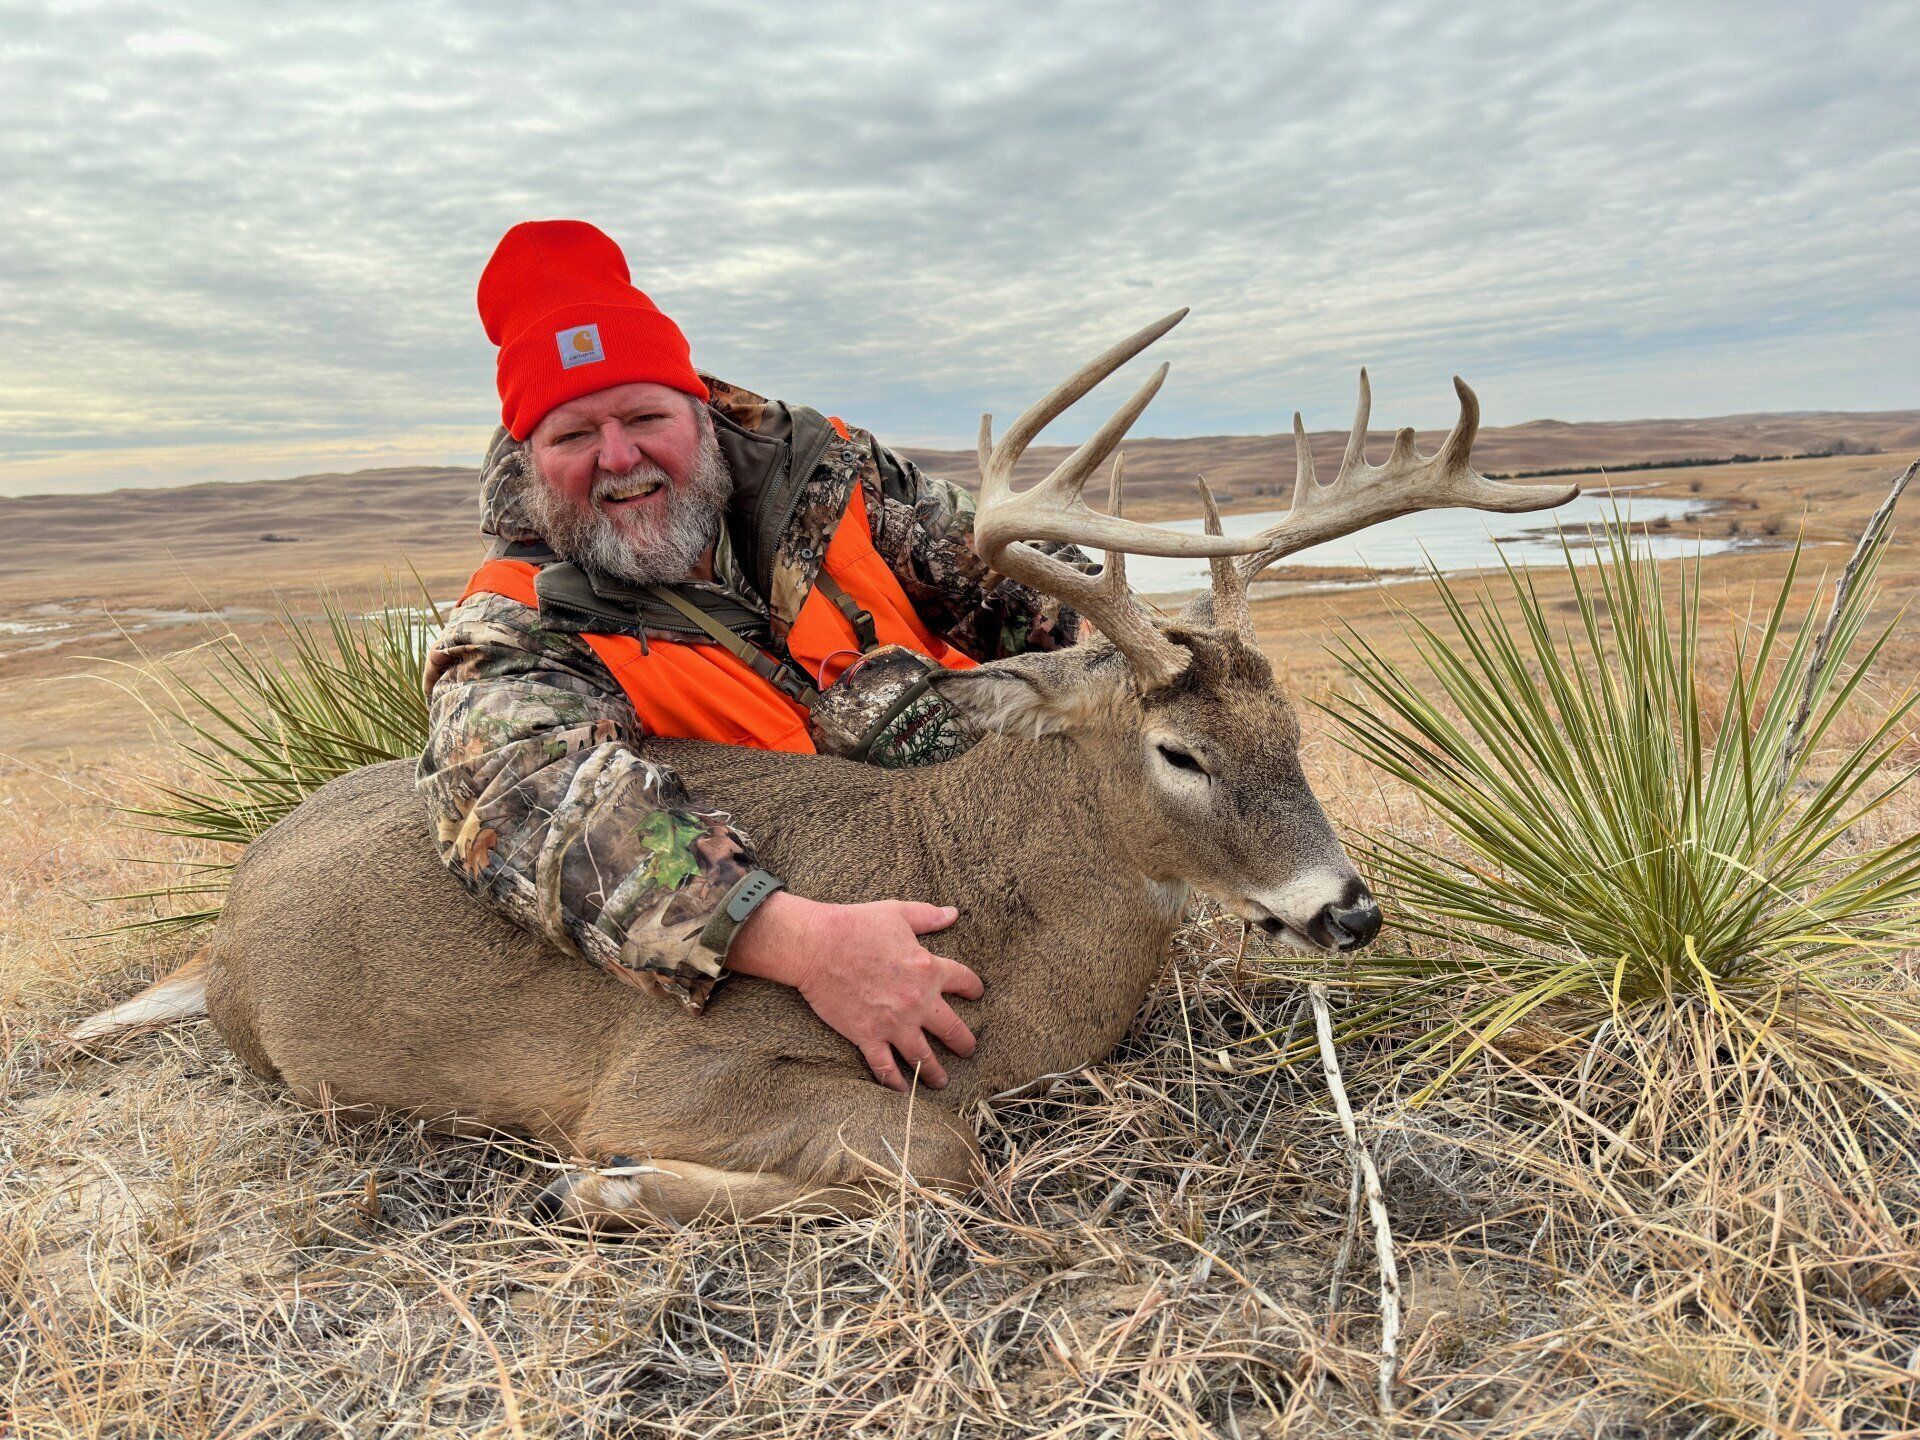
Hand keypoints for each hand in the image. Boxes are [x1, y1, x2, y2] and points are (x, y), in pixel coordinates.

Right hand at [726, 892, 982, 1090]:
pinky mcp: (867, 1036)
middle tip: (968, 1050)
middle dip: (964, 1043)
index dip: (973, 988)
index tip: (976, 994)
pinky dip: (896, 1083)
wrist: (817, 946)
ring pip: (924, 1057)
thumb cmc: (856, 924)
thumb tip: (953, 913)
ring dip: (936, 1072)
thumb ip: (929, 916)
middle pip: (953, 1030)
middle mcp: (918, 1002)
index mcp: (929, 969)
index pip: (964, 982)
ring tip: (942, 1082)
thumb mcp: (898, 913)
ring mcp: (893, 1023)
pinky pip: (886, 1068)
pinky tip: (904, 1091)